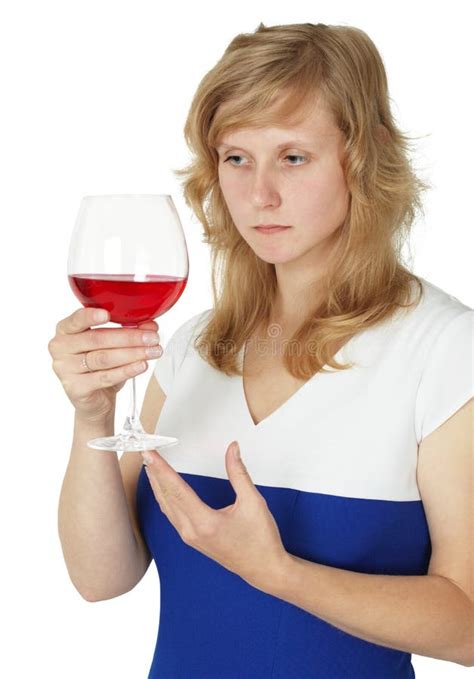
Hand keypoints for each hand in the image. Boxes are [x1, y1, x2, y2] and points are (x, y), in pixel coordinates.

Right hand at [48, 307, 161, 420]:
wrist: (96, 398)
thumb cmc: (101, 366)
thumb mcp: (114, 345)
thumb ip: (129, 330)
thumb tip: (150, 325)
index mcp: (66, 329)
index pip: (76, 320)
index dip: (91, 316)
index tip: (108, 315)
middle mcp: (60, 347)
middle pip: (97, 339)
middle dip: (129, 337)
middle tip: (151, 337)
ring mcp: (64, 369)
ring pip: (103, 358)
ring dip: (132, 354)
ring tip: (152, 351)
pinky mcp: (75, 388)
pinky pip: (105, 377)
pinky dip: (126, 370)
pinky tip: (141, 365)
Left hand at [141, 441, 288, 591]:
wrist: (264, 569)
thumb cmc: (260, 540)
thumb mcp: (253, 502)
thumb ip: (239, 473)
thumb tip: (233, 449)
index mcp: (205, 522)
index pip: (176, 489)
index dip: (162, 468)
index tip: (150, 453)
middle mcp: (192, 531)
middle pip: (166, 496)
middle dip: (154, 471)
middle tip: (146, 451)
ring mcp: (190, 536)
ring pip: (166, 506)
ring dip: (157, 484)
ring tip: (150, 464)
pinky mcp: (192, 538)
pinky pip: (171, 514)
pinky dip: (164, 497)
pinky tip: (163, 487)